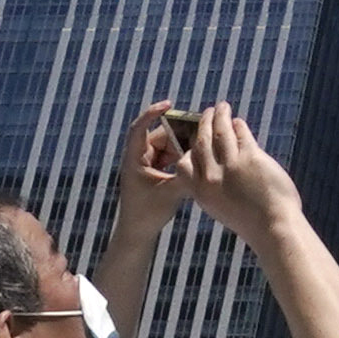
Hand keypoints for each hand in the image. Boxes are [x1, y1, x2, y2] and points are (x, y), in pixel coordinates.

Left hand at [112, 103, 192, 246]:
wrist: (137, 233)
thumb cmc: (147, 214)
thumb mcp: (170, 194)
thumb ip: (186, 175)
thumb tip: (204, 158)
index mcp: (134, 159)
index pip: (140, 127)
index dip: (152, 113)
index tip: (169, 105)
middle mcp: (138, 157)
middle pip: (160, 134)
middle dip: (180, 132)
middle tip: (200, 130)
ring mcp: (146, 164)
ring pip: (167, 145)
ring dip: (183, 145)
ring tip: (202, 145)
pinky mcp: (153, 171)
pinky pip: (169, 155)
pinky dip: (181, 155)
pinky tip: (196, 159)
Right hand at [178, 104, 306, 236]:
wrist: (274, 228)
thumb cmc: (252, 221)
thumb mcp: (222, 207)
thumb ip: (214, 187)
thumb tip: (215, 164)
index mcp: (201, 193)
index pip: (184, 164)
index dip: (188, 147)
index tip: (193, 137)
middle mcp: (211, 178)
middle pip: (200, 142)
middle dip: (203, 124)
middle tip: (206, 113)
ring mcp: (230, 166)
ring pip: (219, 132)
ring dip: (220, 116)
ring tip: (222, 107)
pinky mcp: (250, 158)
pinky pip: (240, 135)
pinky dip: (238, 126)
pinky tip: (238, 122)